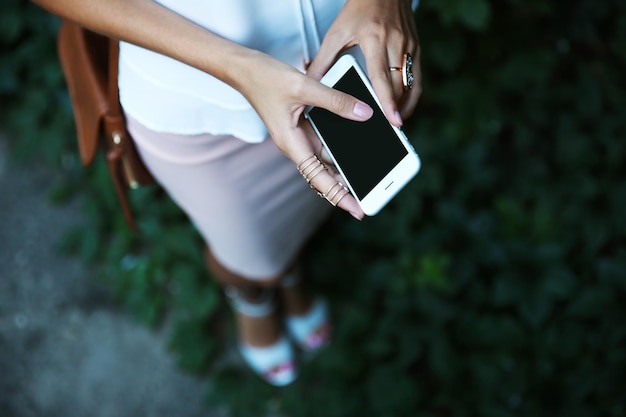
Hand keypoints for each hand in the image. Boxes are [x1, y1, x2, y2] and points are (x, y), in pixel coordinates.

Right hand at [233, 51, 372, 219]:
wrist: (244, 68)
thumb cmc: (265, 78)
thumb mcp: (304, 86)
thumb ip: (336, 101)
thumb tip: (365, 113)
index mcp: (291, 143)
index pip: (318, 179)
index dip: (339, 196)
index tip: (358, 210)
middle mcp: (296, 145)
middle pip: (325, 175)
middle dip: (347, 187)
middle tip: (374, 195)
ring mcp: (299, 137)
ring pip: (327, 159)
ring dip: (346, 167)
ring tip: (373, 176)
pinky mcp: (302, 126)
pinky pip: (325, 142)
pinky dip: (341, 146)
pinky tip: (359, 145)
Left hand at [307, 0, 421, 126]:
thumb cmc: (360, 8)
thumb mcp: (337, 31)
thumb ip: (324, 59)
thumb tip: (311, 83)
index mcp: (374, 39)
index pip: (381, 77)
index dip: (387, 101)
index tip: (393, 121)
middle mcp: (395, 43)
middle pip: (398, 86)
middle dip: (396, 110)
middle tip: (390, 131)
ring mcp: (409, 46)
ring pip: (410, 84)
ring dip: (404, 106)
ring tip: (395, 123)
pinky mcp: (416, 48)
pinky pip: (416, 78)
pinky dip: (411, 95)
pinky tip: (402, 106)